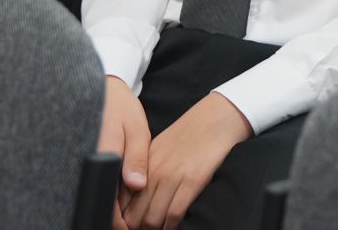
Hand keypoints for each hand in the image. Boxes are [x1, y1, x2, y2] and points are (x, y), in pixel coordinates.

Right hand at [97, 76, 149, 229]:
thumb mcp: (135, 130)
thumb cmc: (121, 108)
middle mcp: (87, 165)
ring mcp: (83, 165)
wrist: (102, 89)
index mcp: (101, 158)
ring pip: (96, 197)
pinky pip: (94, 185)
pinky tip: (121, 193)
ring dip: (111, 208)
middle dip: (115, 218)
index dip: (118, 222)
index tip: (132, 229)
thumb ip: (136, 158)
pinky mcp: (84, 163)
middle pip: (99, 204)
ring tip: (130, 213)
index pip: (105, 203)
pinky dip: (107, 194)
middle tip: (134, 224)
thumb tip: (137, 186)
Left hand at [120, 92, 252, 229]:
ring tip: (162, 229)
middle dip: (137, 229)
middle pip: (134, 216)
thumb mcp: (157, 149)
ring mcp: (172, 176)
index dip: (123, 221)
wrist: (217, 117)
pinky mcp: (192, 180)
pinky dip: (172, 226)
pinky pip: (174, 214)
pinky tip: (175, 225)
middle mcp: (153, 172)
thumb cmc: (189, 134)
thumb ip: (142, 172)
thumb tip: (130, 197)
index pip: (120, 203)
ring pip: (152, 220)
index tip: (129, 226)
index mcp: (141, 164)